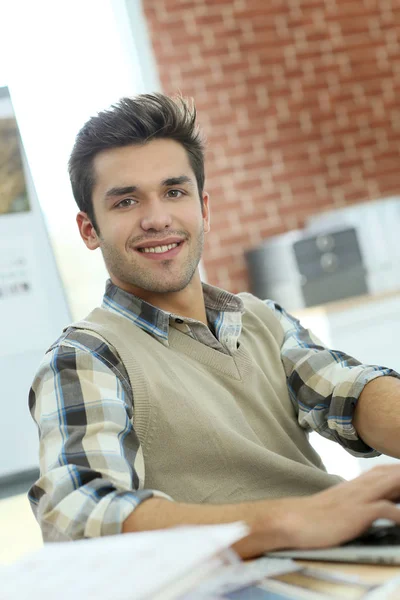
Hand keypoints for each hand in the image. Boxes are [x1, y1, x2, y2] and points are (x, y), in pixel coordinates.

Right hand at [249, 465, 399, 554]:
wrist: (291, 520)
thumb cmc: (310, 517)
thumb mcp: (335, 505)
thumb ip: (351, 501)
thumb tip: (363, 506)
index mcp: (353, 485)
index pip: (383, 472)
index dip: (396, 471)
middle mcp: (358, 487)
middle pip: (391, 474)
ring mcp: (358, 499)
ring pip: (391, 483)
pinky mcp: (356, 513)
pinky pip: (385, 509)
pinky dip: (399, 515)